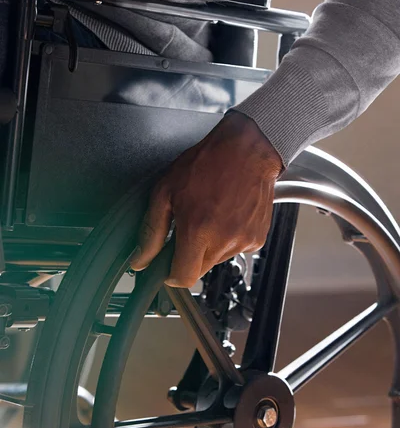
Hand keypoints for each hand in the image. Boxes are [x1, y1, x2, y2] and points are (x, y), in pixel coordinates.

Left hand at [130, 112, 282, 286]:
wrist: (247, 149)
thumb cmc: (207, 163)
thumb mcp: (166, 191)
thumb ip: (152, 230)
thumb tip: (140, 260)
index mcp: (198, 231)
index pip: (183, 278)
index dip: (171, 273)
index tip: (167, 262)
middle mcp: (223, 241)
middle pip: (199, 269)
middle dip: (189, 255)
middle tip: (188, 226)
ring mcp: (244, 241)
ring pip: (217, 259)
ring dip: (210, 245)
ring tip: (210, 213)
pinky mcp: (258, 238)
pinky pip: (235, 249)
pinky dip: (228, 238)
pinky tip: (226, 214)